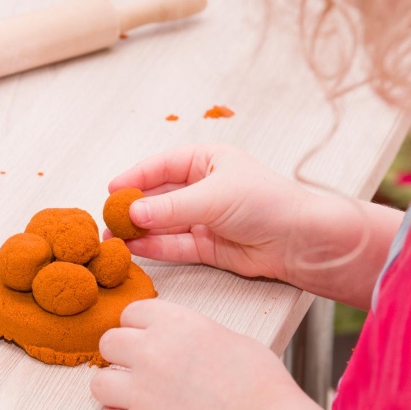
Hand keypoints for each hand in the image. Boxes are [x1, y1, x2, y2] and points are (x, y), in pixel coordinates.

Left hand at [90, 299, 297, 409]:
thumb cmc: (257, 382)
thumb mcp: (226, 336)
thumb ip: (191, 334)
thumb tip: (182, 342)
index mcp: (172, 322)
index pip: (130, 313)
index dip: (137, 328)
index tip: (147, 341)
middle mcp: (149, 352)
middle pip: (107, 344)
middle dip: (120, 357)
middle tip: (138, 371)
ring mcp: (140, 391)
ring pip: (97, 384)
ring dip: (112, 393)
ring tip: (134, 400)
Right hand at [107, 144, 310, 281]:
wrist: (302, 242)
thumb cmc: (269, 203)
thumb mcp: (214, 197)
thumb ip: (170, 208)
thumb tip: (132, 213)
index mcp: (209, 161)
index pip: (163, 165)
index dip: (136, 177)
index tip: (112, 189)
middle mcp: (205, 188)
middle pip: (159, 196)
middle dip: (133, 207)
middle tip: (108, 217)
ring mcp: (205, 218)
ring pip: (163, 223)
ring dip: (139, 230)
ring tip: (114, 237)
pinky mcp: (208, 247)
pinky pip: (174, 245)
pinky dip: (154, 247)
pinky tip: (134, 248)